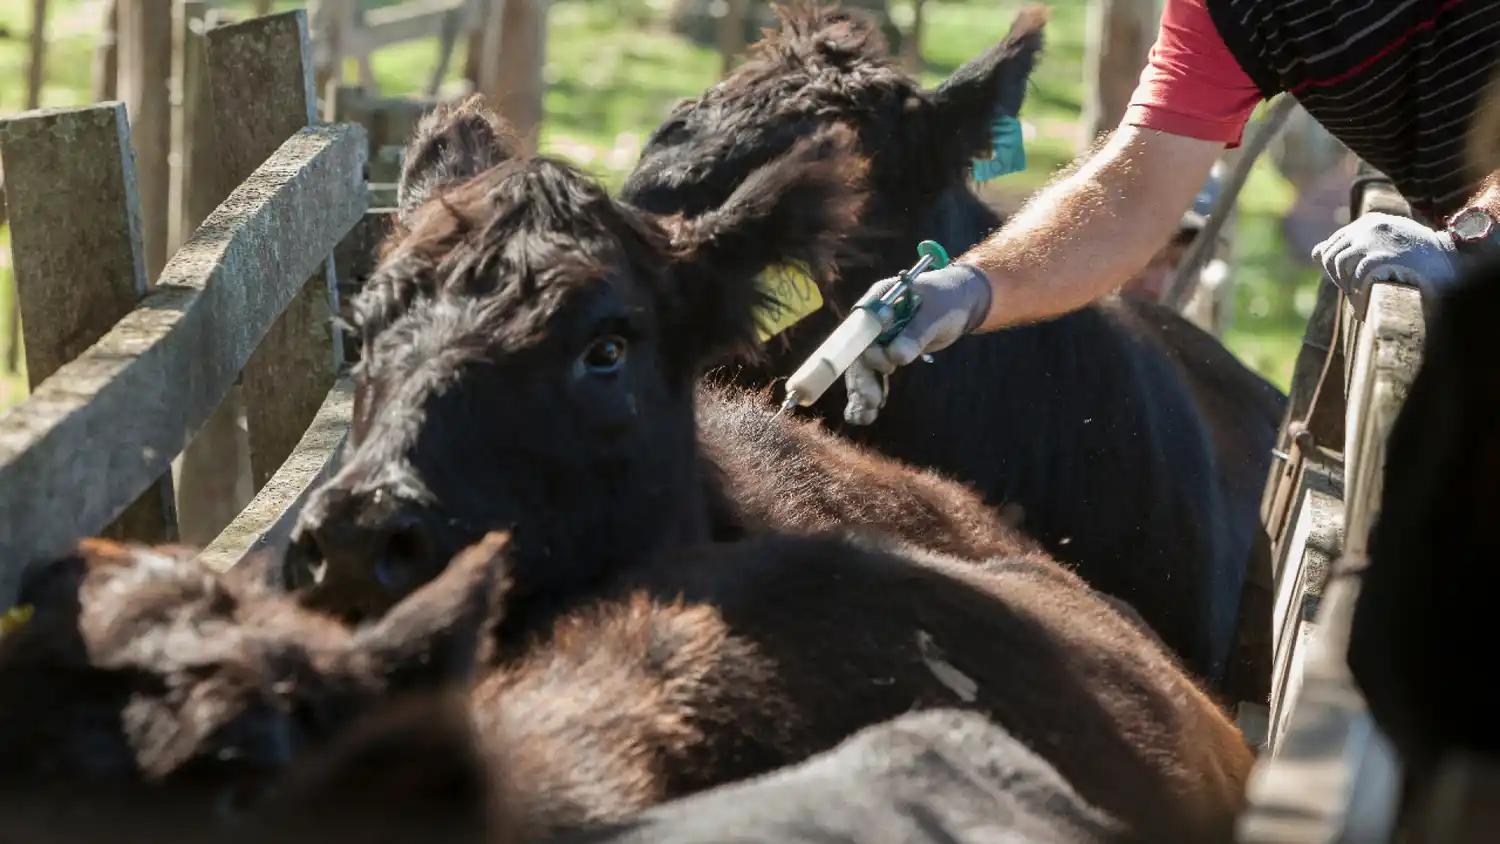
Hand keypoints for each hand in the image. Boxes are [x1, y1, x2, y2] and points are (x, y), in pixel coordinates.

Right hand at [842, 263, 992, 425]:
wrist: (957, 302)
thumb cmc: (948, 301)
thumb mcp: (936, 314)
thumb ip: (916, 333)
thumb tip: (897, 357)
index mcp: (878, 301)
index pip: (861, 328)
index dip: (866, 350)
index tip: (885, 368)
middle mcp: (872, 321)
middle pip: (859, 352)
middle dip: (863, 379)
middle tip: (873, 402)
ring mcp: (876, 339)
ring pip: (863, 368)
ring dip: (862, 392)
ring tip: (865, 417)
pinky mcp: (885, 353)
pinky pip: (873, 375)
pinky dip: (869, 394)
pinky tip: (866, 415)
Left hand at [1312, 212, 1458, 298]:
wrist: (1451, 260)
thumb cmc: (1417, 256)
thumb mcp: (1384, 243)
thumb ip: (1352, 245)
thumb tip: (1314, 252)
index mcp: (1368, 222)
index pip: (1331, 245)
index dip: (1333, 268)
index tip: (1347, 282)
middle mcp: (1368, 227)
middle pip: (1330, 255)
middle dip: (1335, 278)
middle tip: (1352, 293)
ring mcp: (1376, 240)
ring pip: (1339, 264)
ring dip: (1345, 287)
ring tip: (1358, 299)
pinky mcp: (1384, 256)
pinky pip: (1356, 277)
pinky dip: (1357, 296)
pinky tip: (1364, 307)